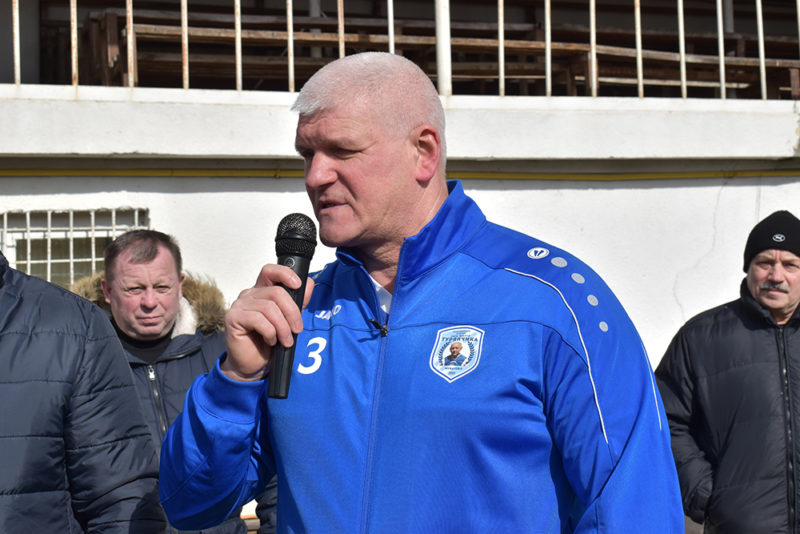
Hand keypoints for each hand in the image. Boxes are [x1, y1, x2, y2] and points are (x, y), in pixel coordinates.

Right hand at [221, 264, 314, 381]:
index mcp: (262, 291)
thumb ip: (298, 301)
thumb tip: (309, 283)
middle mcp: (249, 294)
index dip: (285, 274)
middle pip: (276, 292)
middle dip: (292, 312)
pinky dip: (270, 332)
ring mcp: (239, 305)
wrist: (254, 364)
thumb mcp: (289, 320)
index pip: (271, 271)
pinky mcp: (233, 318)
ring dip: (282, 327)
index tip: (298, 285)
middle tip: (297, 329)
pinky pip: (258, 320)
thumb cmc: (269, 341)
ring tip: (286, 341)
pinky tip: (271, 341)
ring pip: (269, 307)